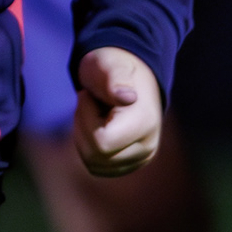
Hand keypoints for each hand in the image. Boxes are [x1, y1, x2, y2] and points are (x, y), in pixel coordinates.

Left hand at [73, 45, 164, 176]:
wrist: (127, 77)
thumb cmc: (113, 67)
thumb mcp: (109, 65)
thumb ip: (115, 79)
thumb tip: (127, 97)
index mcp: (146, 123)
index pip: (101, 143)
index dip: (86, 118)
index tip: (88, 95)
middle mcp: (148, 146)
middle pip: (95, 155)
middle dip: (83, 126)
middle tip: (91, 101)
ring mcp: (140, 158)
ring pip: (93, 162)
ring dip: (84, 136)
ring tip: (96, 112)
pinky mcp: (129, 164)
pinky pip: (96, 166)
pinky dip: (88, 146)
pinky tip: (97, 126)